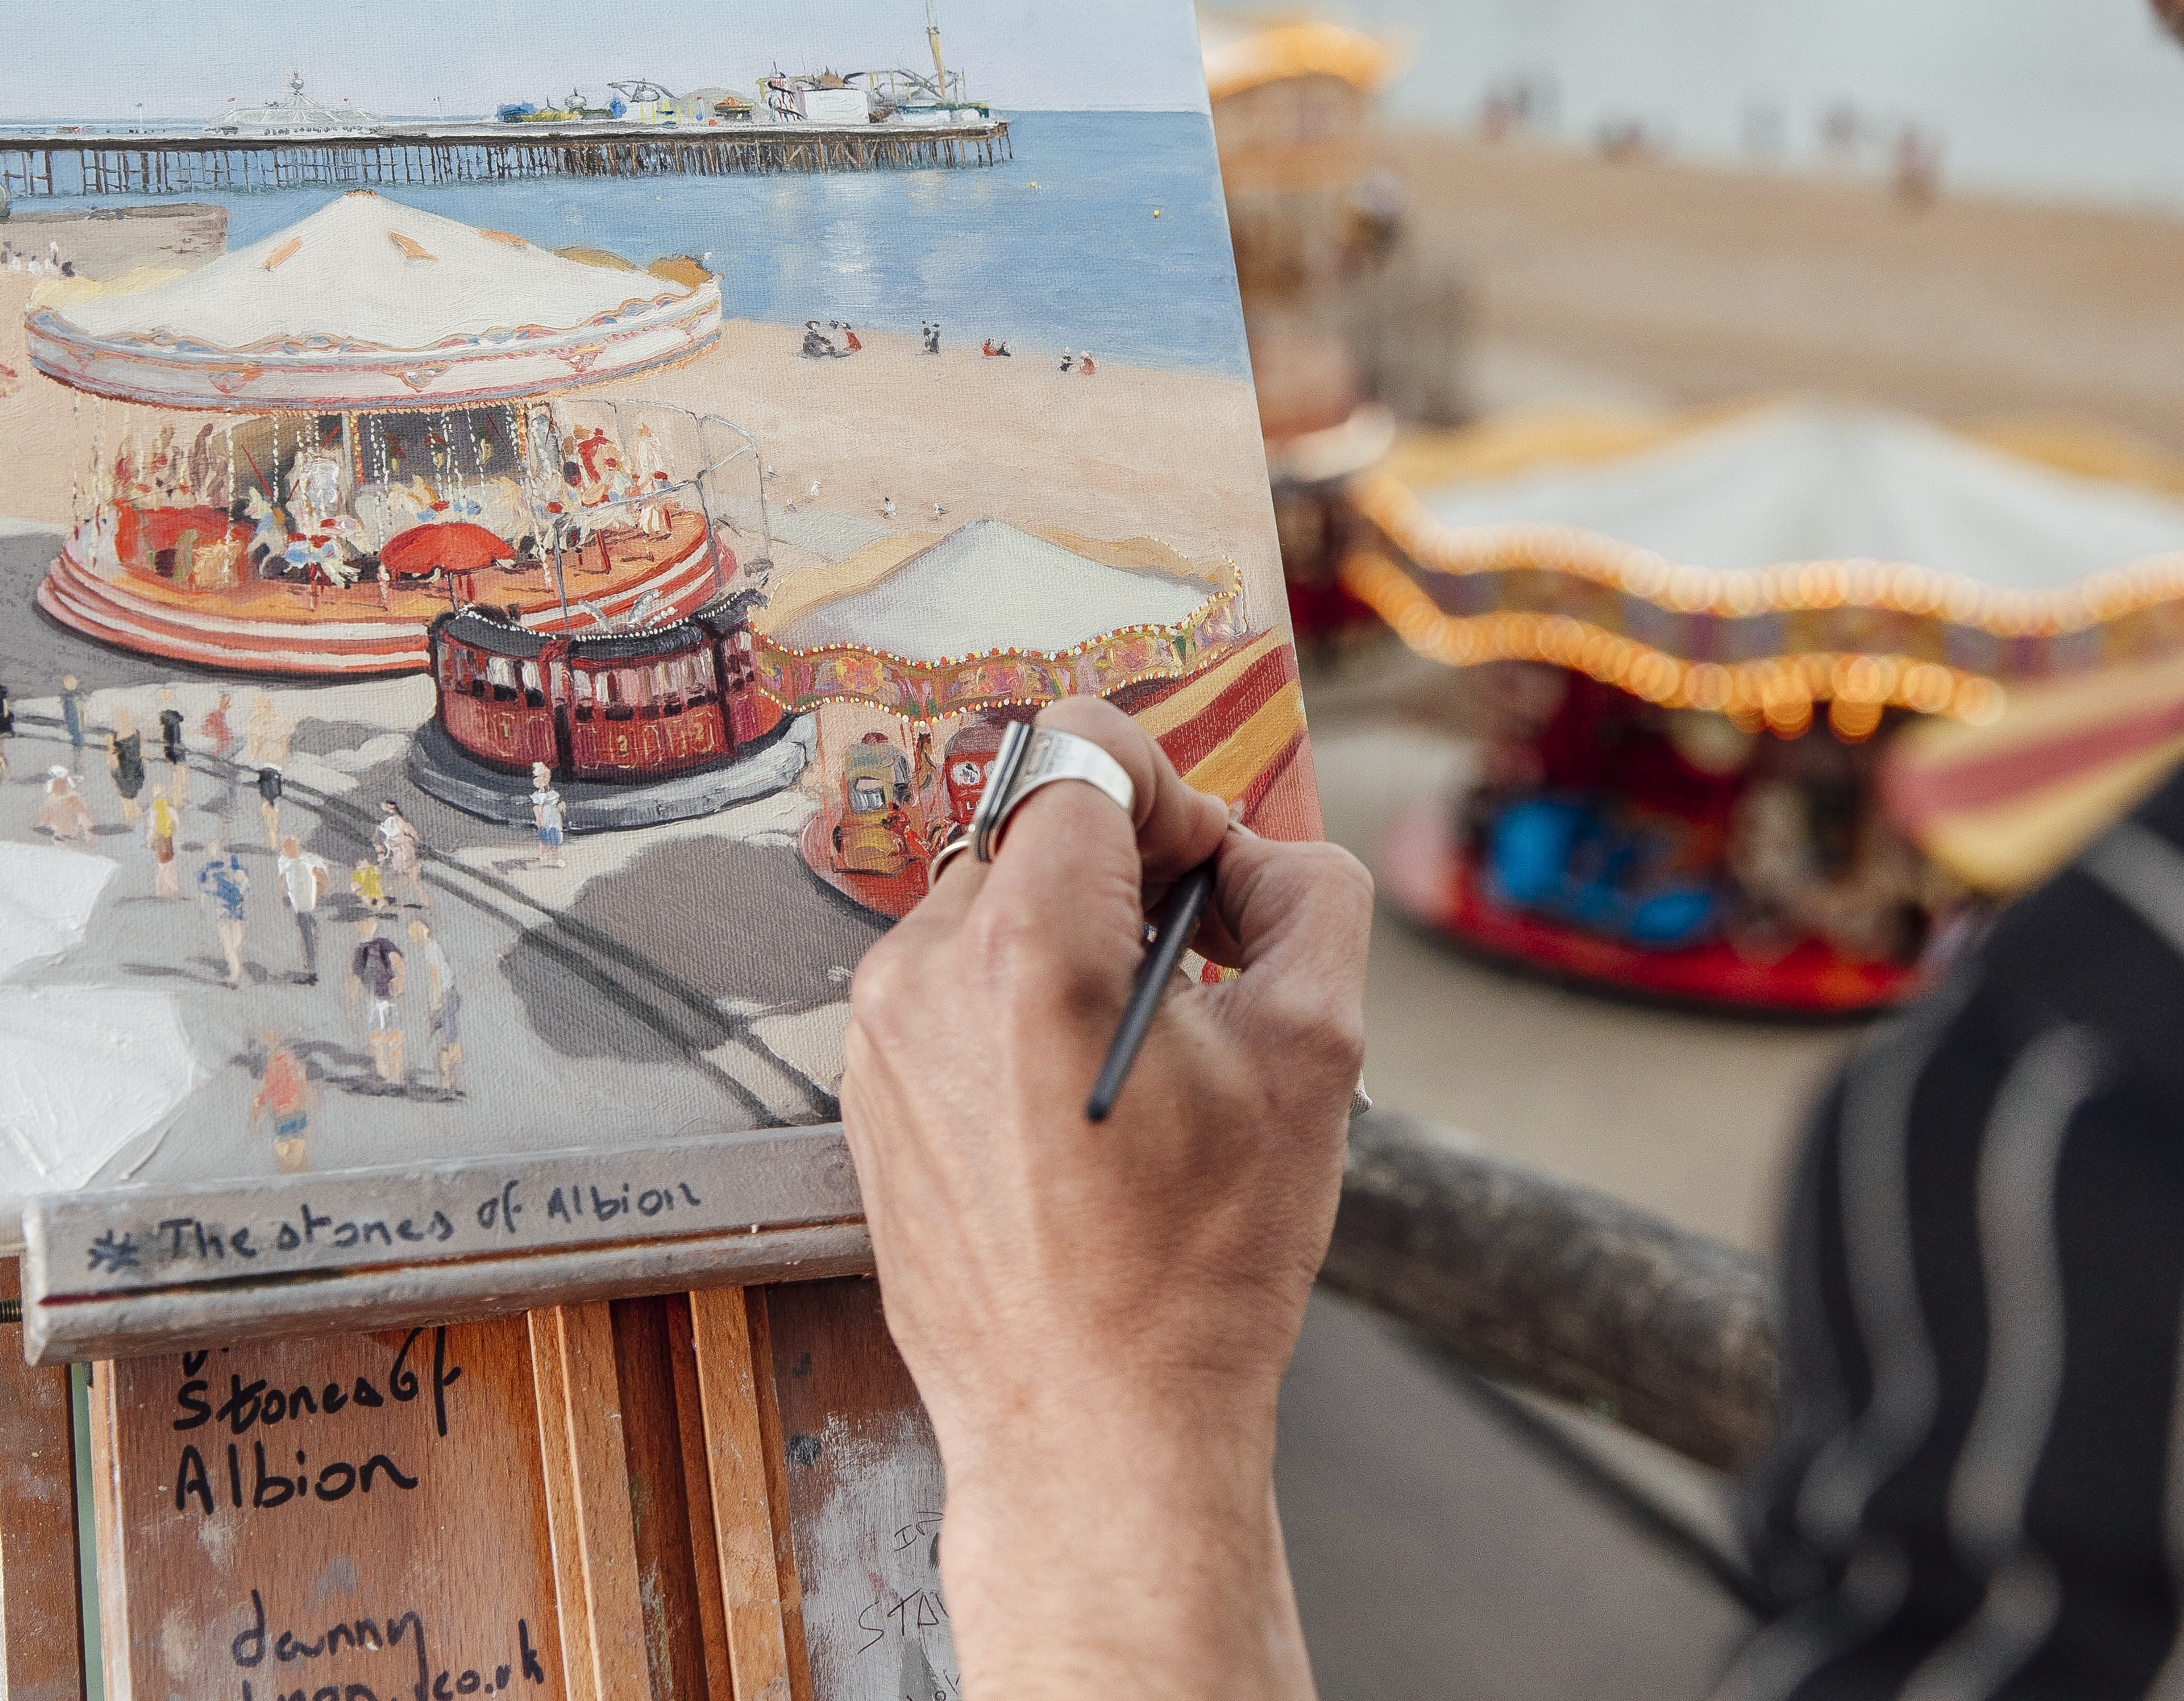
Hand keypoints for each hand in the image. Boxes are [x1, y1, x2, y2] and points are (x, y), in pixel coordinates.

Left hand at [841, 695, 1370, 1698]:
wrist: (1096, 1433)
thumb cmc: (1204, 1264)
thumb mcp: (1316, 1051)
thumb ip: (1307, 894)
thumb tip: (1259, 851)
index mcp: (1026, 945)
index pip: (1078, 750)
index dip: (1168, 790)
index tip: (1210, 872)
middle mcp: (924, 973)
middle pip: (1035, 825)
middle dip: (1129, 867)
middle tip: (1202, 969)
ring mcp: (878, 1039)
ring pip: (991, 905)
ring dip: (1076, 941)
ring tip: (1145, 1055)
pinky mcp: (867, 1095)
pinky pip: (951, 990)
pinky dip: (1022, 1009)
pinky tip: (1082, 1108)